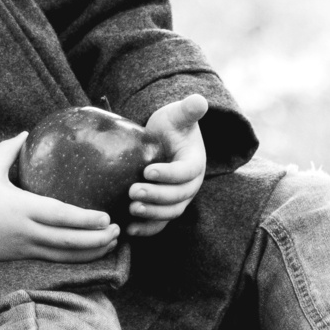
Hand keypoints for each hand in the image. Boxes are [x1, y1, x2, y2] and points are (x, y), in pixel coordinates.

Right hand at [0, 132, 122, 264]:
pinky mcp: (19, 259)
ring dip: (90, 252)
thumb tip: (25, 132)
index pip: (60, 216)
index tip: (107, 217)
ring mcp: (23, 249)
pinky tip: (89, 254)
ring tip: (111, 243)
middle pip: (68, 241)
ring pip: (63, 256)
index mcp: (20, 208)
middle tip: (119, 231)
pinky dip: (75, 259)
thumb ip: (7, 150)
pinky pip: (53, 262)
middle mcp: (24, 231)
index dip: (86, 220)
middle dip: (96, 239)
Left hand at [128, 94, 208, 236]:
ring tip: (131, 208)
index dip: (169, 174)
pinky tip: (129, 230)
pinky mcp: (165, 209)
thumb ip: (188, 110)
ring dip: (152, 214)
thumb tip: (200, 100)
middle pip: (178, 197)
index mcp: (195, 163)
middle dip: (157, 196)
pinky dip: (147, 229)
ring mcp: (179, 200)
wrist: (165, 141)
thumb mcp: (177, 115)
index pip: (186, 172)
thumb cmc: (171, 126)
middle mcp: (190, 185)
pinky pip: (159, 223)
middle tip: (133, 191)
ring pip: (170, 212)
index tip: (148, 171)